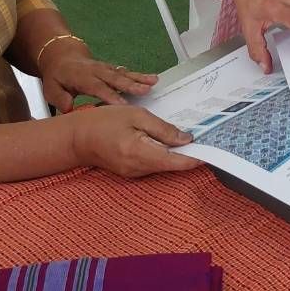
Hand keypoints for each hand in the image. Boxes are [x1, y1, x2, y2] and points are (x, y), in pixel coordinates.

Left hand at [41, 40, 158, 112]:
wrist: (62, 56)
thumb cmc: (58, 76)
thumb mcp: (51, 89)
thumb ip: (60, 99)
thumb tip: (71, 108)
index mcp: (81, 77)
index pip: (97, 87)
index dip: (110, 95)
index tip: (122, 105)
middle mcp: (96, 71)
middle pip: (115, 78)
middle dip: (131, 85)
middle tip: (145, 91)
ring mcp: (105, 69)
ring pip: (123, 73)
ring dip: (139, 78)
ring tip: (153, 82)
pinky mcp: (111, 69)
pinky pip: (126, 72)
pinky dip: (139, 75)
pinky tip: (151, 79)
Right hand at [67, 105, 203, 178]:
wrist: (77, 137)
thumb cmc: (104, 121)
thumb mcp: (136, 116)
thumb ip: (162, 129)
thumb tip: (187, 139)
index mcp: (140, 154)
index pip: (176, 163)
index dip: (195, 158)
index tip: (212, 150)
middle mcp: (138, 169)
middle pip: (171, 166)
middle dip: (188, 154)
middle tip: (204, 138)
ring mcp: (133, 174)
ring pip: (163, 166)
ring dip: (175, 155)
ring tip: (188, 138)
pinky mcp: (130, 173)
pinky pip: (153, 165)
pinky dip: (162, 155)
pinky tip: (166, 142)